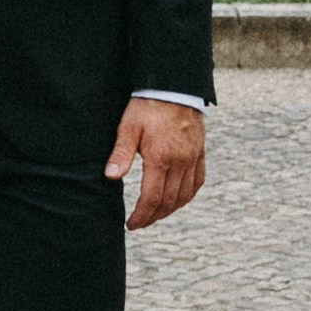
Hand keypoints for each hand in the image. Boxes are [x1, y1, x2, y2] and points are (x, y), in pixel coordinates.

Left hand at [105, 97, 205, 230]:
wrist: (174, 86)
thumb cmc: (148, 106)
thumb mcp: (129, 127)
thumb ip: (121, 153)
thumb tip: (110, 176)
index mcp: (161, 158)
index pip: (152, 199)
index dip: (141, 216)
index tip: (132, 224)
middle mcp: (180, 162)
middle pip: (168, 202)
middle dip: (153, 217)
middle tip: (140, 223)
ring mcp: (192, 158)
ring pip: (184, 196)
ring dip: (169, 210)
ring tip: (155, 215)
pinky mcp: (200, 153)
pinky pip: (197, 182)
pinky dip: (187, 196)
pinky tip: (177, 200)